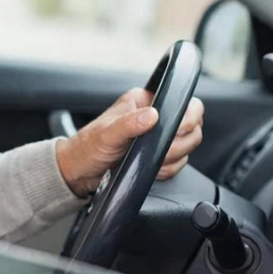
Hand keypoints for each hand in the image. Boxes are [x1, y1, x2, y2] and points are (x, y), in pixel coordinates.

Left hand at [56, 88, 203, 197]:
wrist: (79, 172)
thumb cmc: (87, 147)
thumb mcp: (106, 134)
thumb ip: (129, 124)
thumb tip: (153, 115)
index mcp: (144, 102)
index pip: (184, 102)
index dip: (188, 117)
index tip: (177, 130)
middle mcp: (154, 117)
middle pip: (192, 128)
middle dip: (177, 143)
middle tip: (156, 149)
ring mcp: (159, 138)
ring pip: (187, 148)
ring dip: (171, 158)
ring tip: (146, 158)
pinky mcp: (158, 156)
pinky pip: (178, 164)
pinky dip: (167, 169)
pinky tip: (149, 168)